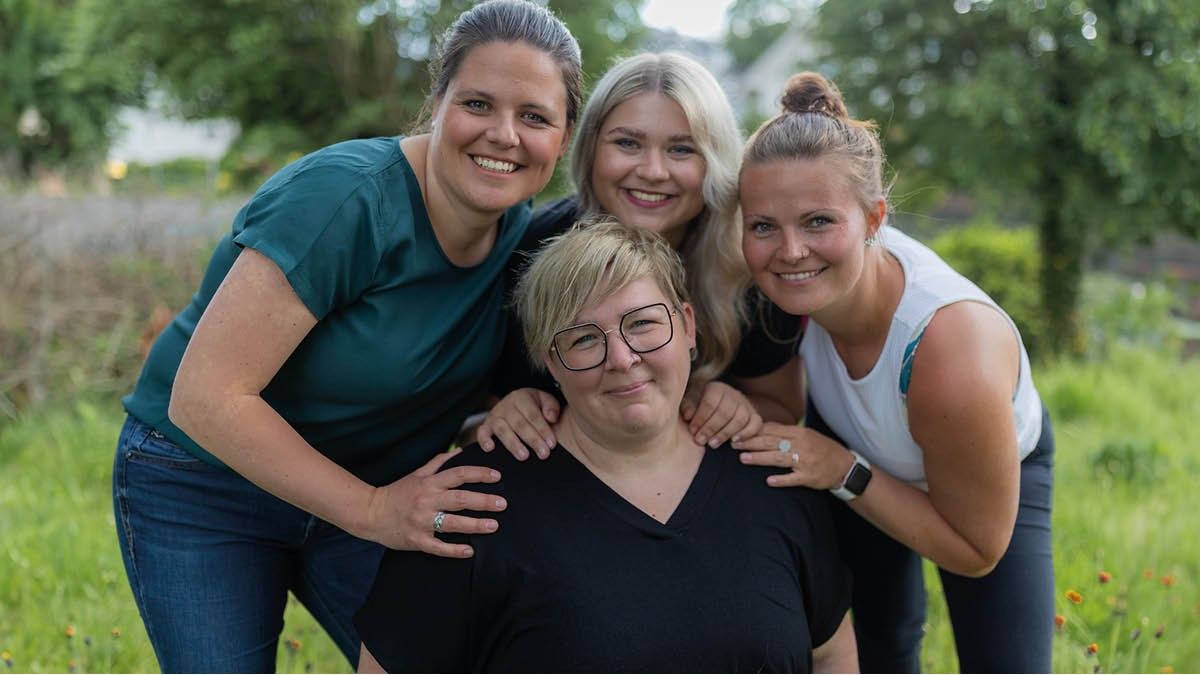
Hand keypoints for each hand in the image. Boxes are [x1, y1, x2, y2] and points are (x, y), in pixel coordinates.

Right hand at [363, 447, 506, 556]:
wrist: (370, 513)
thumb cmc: (396, 493)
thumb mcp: (416, 474)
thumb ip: (438, 463)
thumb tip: (459, 451)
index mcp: (429, 484)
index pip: (458, 474)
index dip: (479, 474)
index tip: (497, 476)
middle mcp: (427, 501)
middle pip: (460, 499)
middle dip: (483, 501)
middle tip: (503, 503)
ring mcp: (421, 521)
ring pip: (452, 523)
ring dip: (475, 524)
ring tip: (494, 525)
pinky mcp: (416, 540)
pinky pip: (438, 546)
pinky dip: (454, 549)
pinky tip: (469, 551)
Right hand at [476, 388, 559, 459]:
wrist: (515, 403)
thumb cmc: (532, 405)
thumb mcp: (545, 400)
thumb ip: (551, 407)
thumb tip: (551, 418)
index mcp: (521, 397)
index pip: (533, 415)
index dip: (543, 430)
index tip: (552, 444)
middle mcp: (506, 406)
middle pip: (520, 424)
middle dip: (533, 440)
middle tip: (543, 454)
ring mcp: (494, 416)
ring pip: (503, 430)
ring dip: (513, 444)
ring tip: (524, 456)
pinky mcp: (486, 426)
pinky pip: (481, 432)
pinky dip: (484, 440)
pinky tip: (490, 448)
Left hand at [680, 381, 762, 447]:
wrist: (717, 409)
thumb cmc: (700, 408)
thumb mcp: (690, 404)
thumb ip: (688, 407)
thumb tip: (688, 416)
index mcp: (716, 388)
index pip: (711, 401)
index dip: (701, 417)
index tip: (693, 430)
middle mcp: (733, 393)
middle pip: (726, 411)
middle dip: (712, 428)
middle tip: (701, 441)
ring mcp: (745, 404)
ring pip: (740, 418)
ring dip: (726, 433)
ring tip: (713, 444)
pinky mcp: (754, 415)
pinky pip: (756, 424)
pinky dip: (746, 434)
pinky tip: (734, 442)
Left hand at [733, 422, 852, 488]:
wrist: (844, 466)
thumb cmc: (822, 449)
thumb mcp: (806, 435)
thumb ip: (786, 432)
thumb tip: (763, 427)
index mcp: (800, 433)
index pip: (773, 429)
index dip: (754, 431)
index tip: (738, 432)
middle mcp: (801, 445)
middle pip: (772, 442)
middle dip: (751, 443)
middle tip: (734, 444)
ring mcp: (805, 461)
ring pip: (778, 458)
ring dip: (760, 458)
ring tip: (743, 458)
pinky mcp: (809, 477)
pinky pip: (793, 479)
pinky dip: (781, 480)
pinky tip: (769, 481)